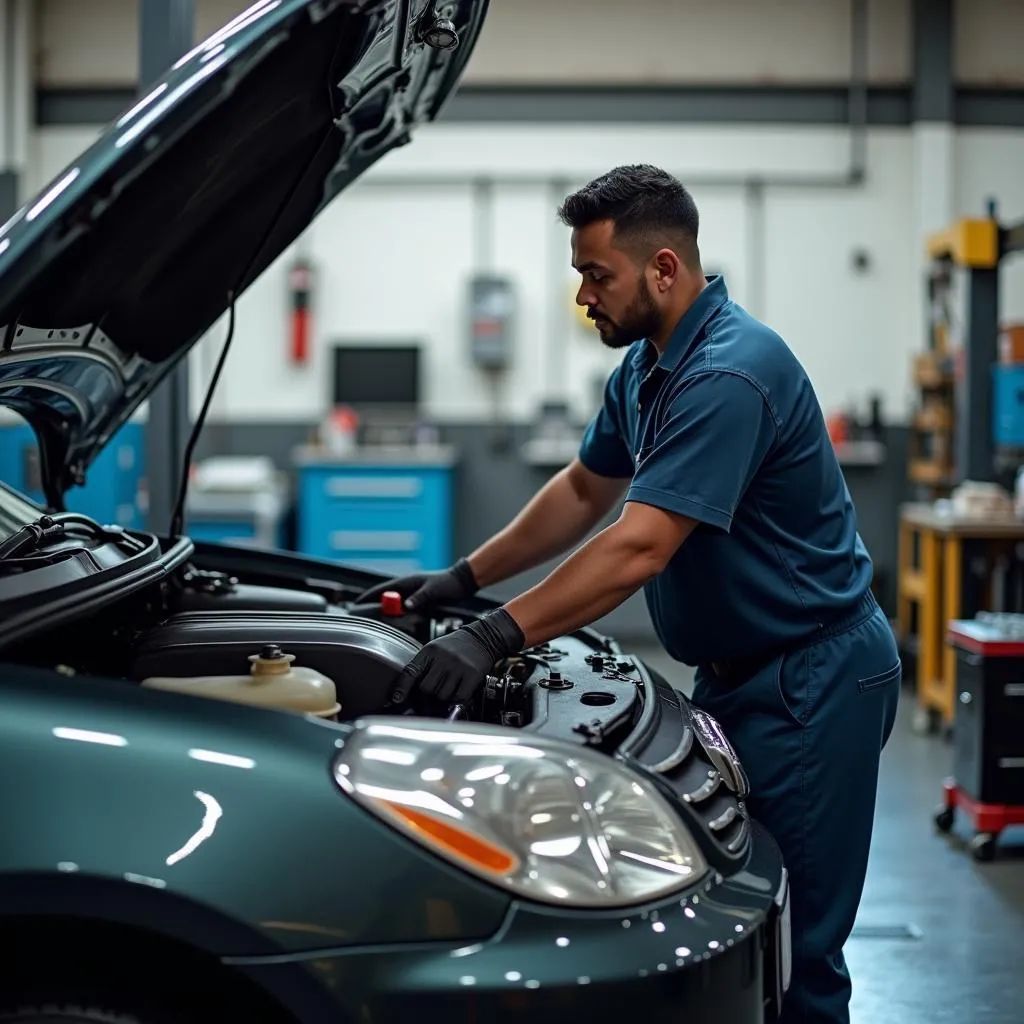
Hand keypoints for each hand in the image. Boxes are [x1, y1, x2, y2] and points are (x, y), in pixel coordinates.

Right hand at [355, 557, 477, 612]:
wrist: (462, 583)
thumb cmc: (448, 583)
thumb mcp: (433, 590)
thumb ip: (420, 597)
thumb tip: (407, 606)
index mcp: (407, 582)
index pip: (382, 589)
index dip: (368, 596)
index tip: (356, 603)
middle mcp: (407, 588)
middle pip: (385, 599)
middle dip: (374, 607)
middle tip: (363, 618)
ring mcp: (412, 595)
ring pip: (394, 606)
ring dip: (388, 613)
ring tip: (376, 623)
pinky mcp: (419, 601)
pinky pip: (404, 610)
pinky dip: (399, 616)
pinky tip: (395, 624)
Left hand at [391, 608, 524, 704]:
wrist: (482, 638)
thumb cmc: (455, 646)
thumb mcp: (435, 649)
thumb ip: (423, 666)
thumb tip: (408, 691)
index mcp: (430, 651)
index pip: (411, 672)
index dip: (402, 688)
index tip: (396, 700)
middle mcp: (443, 658)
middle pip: (426, 689)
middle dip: (426, 696)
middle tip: (430, 696)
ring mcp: (458, 667)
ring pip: (441, 696)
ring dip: (442, 698)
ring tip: (447, 689)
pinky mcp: (472, 675)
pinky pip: (458, 697)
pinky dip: (456, 700)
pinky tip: (457, 693)